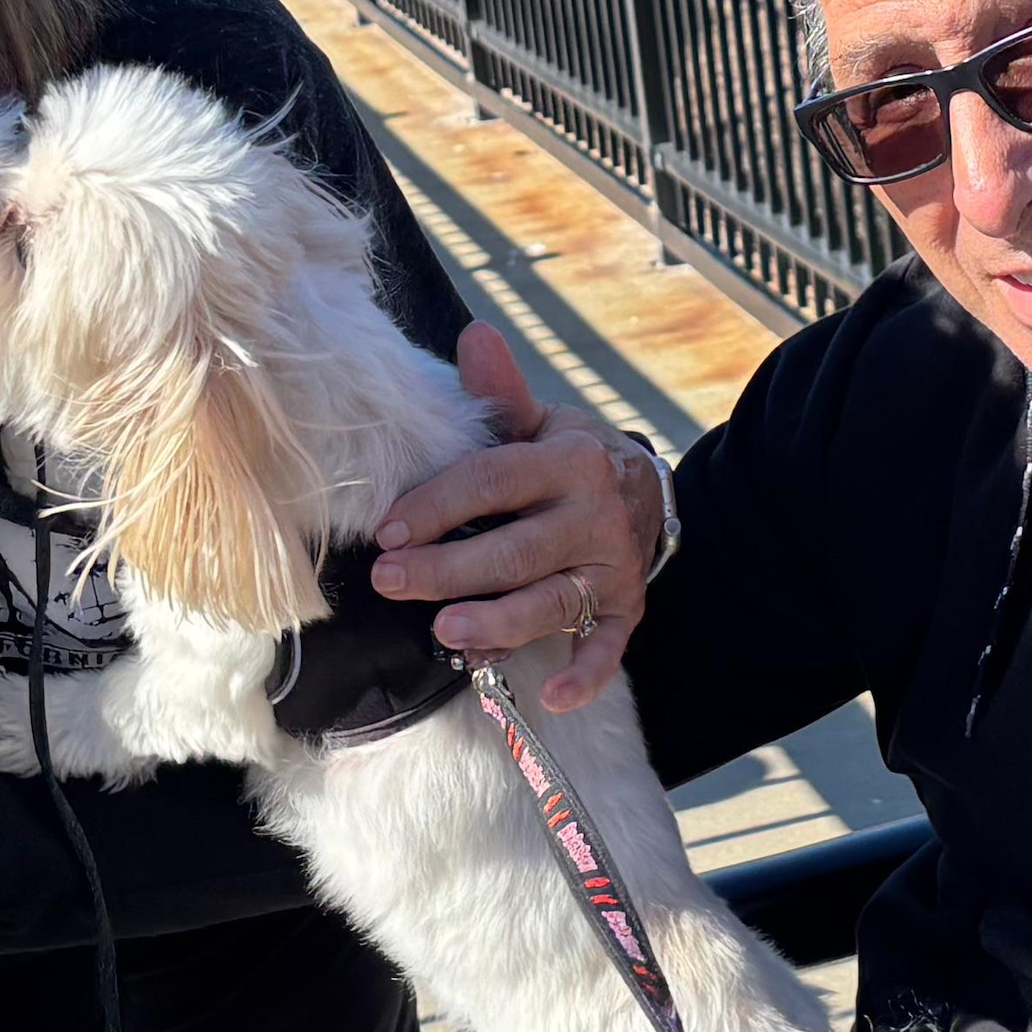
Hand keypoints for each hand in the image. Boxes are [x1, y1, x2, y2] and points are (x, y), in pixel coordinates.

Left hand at [368, 321, 666, 713]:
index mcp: (568, 460)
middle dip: (447, 568)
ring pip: (552, 601)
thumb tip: (475, 335)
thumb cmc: (566, 461)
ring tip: (447, 630)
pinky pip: (607, 648)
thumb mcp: (540, 421)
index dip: (437, 506)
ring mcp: (612, 567)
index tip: (386, 530)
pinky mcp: (627, 610)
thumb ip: (502, 393)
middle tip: (390, 582)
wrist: (644, 492)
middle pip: (514, 549)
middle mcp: (595, 514)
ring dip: (501, 621)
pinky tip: (551, 696)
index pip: (492, 481)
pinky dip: (585, 675)